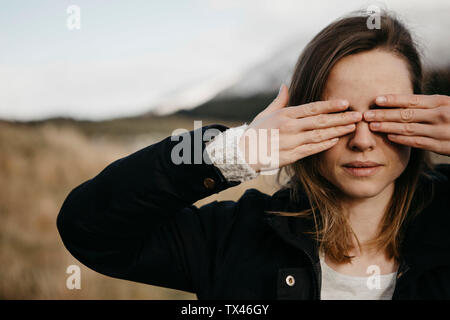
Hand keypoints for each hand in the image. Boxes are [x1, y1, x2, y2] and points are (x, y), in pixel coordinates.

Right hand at [239, 84, 361, 172]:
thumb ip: (279, 101)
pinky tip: (336, 140)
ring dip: (337, 131)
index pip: (312, 108)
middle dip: (341, 118)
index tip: (345, 103)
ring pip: (319, 136)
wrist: (243, 152)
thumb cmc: (255, 132)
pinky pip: (311, 150)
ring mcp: (290, 142)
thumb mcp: (265, 113)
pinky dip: (324, 145)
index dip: (330, 106)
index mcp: (285, 115)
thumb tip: (286, 85)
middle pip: (320, 121)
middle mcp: (289, 127)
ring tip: (352, 127)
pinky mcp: (290, 156)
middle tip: (358, 115)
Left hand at [363, 94, 449, 155]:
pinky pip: (418, 142)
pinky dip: (402, 139)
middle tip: (366, 114)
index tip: (376, 100)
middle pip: (406, 114)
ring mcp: (441, 131)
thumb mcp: (446, 106)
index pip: (412, 100)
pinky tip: (389, 137)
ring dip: (388, 127)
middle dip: (384, 114)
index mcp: (441, 102)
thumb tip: (401, 102)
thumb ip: (428, 105)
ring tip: (372, 126)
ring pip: (409, 129)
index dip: (393, 100)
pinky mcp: (442, 146)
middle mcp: (441, 115)